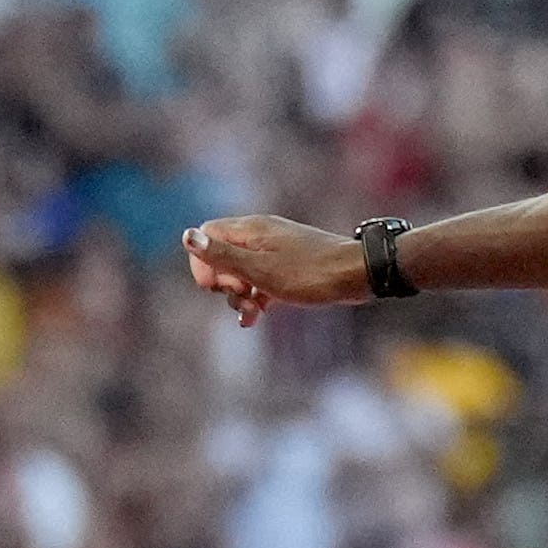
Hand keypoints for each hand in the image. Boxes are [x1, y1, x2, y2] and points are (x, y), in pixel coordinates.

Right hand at [179, 216, 365, 326]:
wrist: (361, 275)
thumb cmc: (311, 273)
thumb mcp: (260, 269)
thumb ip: (223, 255)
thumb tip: (187, 236)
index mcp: (250, 229)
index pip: (206, 235)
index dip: (203, 263)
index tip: (215, 286)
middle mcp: (261, 235)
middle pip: (222, 255)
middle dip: (223, 282)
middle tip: (242, 296)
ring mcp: (277, 251)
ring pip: (243, 272)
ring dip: (240, 296)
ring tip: (251, 315)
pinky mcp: (291, 267)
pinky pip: (263, 281)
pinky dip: (257, 298)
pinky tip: (255, 318)